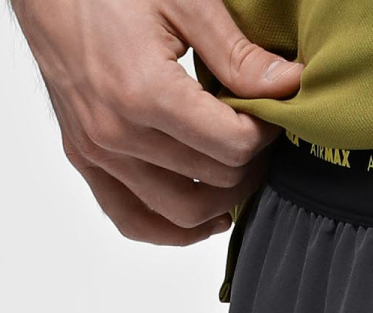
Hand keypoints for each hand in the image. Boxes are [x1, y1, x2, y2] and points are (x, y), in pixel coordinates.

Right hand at [10, 0, 299, 243]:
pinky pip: (132, 220)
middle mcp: (117, 134)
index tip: (269, 113)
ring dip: (221, 201)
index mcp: (144, 93)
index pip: (232, 146)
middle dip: (248, 165)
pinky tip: (205, 217)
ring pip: (180, 213)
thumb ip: (236, 53)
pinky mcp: (83, 158)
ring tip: (237, 172)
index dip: (264, 134)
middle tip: (258, 138)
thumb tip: (289, 85)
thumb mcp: (182, 1)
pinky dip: (171, 229)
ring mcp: (97, 152)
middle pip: (213, 181)